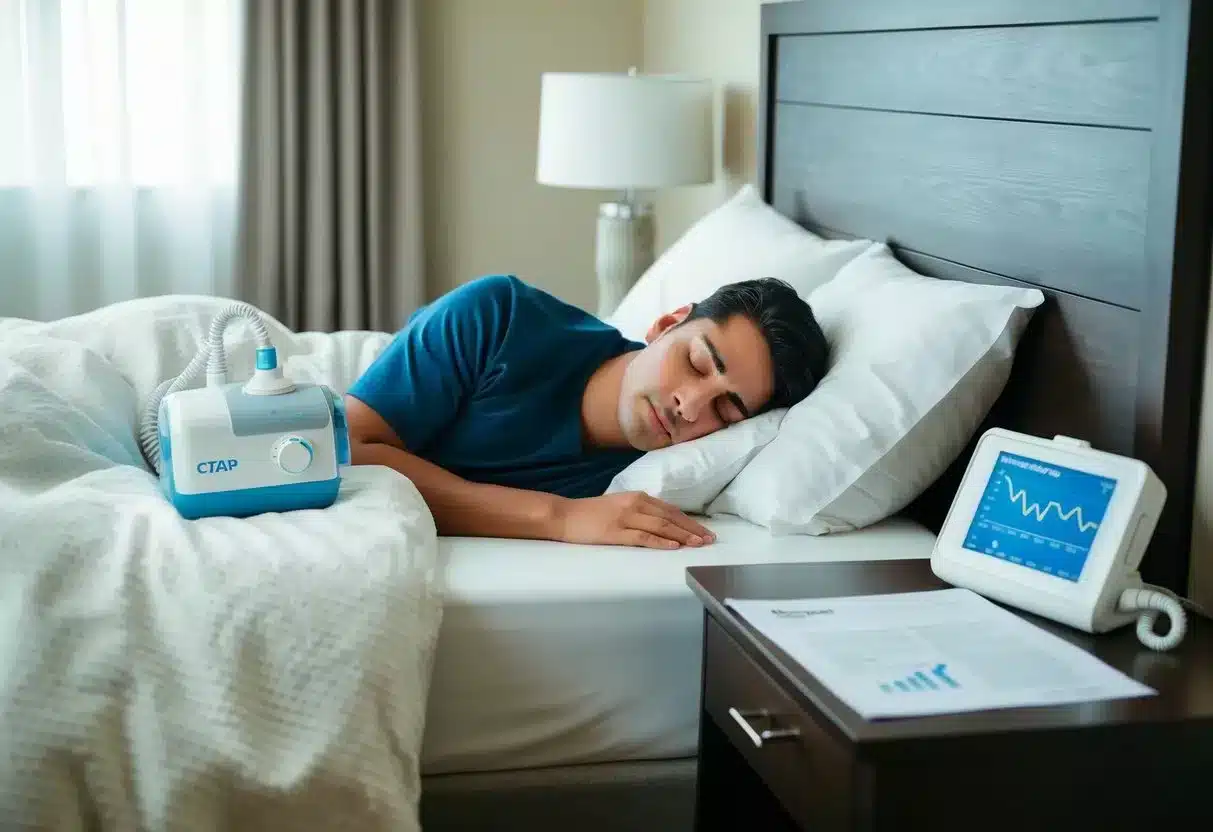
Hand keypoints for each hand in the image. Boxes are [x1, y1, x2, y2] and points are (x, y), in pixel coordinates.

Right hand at [552, 491, 716, 549]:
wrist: (564, 515)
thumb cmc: (590, 514)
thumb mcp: (619, 506)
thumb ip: (639, 511)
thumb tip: (662, 524)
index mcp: (638, 497)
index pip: (670, 510)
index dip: (689, 521)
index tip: (704, 532)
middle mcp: (635, 504)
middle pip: (670, 518)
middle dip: (692, 529)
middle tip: (710, 540)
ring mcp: (626, 518)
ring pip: (661, 527)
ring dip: (682, 536)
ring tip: (698, 544)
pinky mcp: (616, 532)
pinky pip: (643, 537)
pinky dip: (660, 542)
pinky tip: (674, 547)